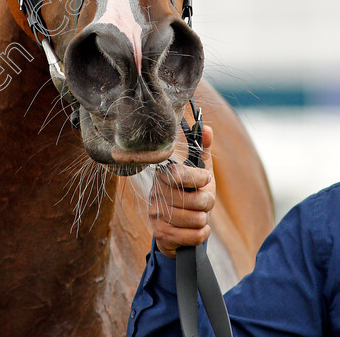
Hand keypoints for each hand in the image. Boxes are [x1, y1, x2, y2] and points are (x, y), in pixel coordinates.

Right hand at [148, 125, 215, 258]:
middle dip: (207, 202)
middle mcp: (156, 193)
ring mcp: (156, 215)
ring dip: (204, 219)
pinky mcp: (161, 234)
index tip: (205, 179)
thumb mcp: (198, 172)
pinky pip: (194, 236)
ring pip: (196, 219)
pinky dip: (201, 234)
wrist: (177, 227)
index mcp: (163, 174)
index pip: (180, 175)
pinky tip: (196, 229)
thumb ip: (202, 150)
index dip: (199, 178)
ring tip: (198, 215)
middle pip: (194, 200)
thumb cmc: (190, 195)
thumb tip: (206, 127)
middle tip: (204, 202)